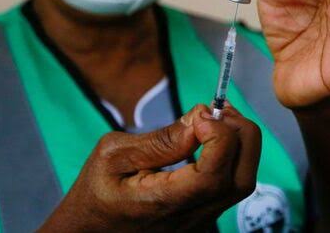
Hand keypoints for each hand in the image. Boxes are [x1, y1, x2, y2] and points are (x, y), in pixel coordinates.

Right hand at [38, 105, 260, 231]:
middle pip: (241, 179)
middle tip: (219, 109)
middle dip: (240, 134)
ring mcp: (200, 221)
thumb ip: (160, 140)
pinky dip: (232, 156)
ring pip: (241, 183)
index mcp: (162, 203)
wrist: (88, 232)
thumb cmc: (95, 193)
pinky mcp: (203, 217)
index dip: (220, 136)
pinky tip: (213, 138)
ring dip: (239, 144)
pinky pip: (230, 186)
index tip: (202, 114)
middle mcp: (189, 218)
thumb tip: (200, 119)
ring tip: (217, 118)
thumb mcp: (112, 155)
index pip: (214, 174)